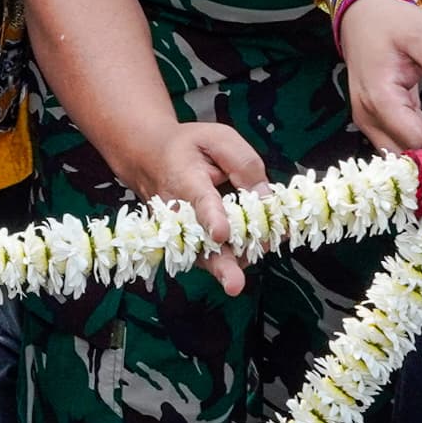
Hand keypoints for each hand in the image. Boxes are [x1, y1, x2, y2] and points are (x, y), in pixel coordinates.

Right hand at [103, 118, 266, 295]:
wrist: (148, 159)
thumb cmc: (187, 147)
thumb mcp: (218, 138)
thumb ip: (244, 163)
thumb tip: (266, 197)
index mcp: (185, 180)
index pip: (199, 201)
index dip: (212, 218)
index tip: (221, 233)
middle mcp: (180, 214)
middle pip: (200, 245)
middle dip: (220, 266)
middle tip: (234, 284)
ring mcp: (183, 234)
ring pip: (211, 257)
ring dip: (241, 258)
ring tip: (273, 239)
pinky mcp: (191, 246)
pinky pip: (216, 257)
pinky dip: (241, 254)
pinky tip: (264, 239)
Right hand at [339, 0, 421, 159]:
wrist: (361, 13)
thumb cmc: (390, 21)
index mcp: (380, 97)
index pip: (413, 139)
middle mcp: (369, 115)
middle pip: (404, 153)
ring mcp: (368, 117)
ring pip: (400, 150)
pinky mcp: (374, 115)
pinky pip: (397, 137)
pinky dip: (420, 137)